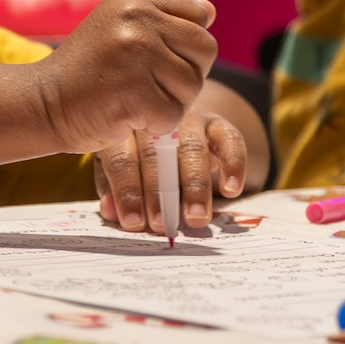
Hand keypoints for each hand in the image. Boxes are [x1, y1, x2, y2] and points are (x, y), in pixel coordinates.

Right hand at [36, 0, 219, 154]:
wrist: (43, 102)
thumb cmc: (87, 70)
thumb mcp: (120, 29)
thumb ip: (164, 19)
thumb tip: (210, 12)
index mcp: (134, 0)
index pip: (196, 16)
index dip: (186, 44)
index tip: (160, 57)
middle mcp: (137, 20)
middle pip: (204, 49)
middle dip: (187, 73)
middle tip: (152, 84)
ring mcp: (135, 54)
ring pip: (193, 84)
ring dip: (170, 102)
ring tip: (135, 98)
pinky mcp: (134, 92)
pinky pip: (173, 114)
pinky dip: (155, 124)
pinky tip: (128, 115)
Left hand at [95, 98, 252, 236]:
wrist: (168, 123)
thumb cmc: (137, 155)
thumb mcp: (116, 170)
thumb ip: (113, 189)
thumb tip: (111, 212)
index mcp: (121, 128)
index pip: (121, 158)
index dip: (127, 192)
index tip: (133, 222)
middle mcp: (154, 119)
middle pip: (156, 154)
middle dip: (159, 192)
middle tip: (162, 224)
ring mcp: (188, 118)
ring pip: (193, 149)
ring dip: (195, 186)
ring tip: (195, 217)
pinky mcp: (217, 123)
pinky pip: (230, 139)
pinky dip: (233, 164)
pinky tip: (231, 190)